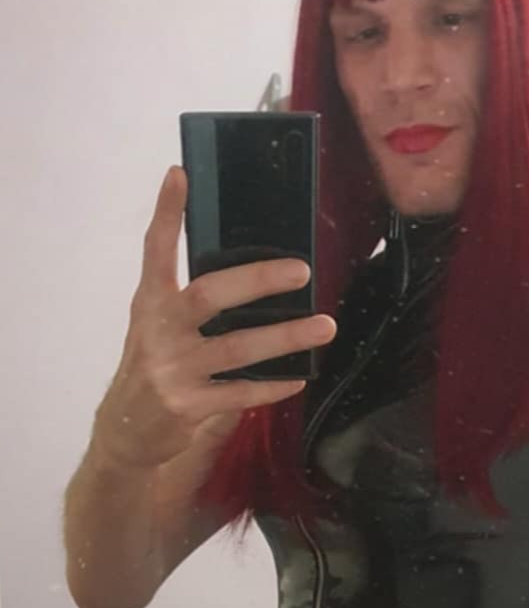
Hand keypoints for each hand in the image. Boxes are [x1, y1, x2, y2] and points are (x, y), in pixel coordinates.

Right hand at [94, 166, 335, 469]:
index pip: (156, 250)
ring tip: (323, 326)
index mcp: (149, 304)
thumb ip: (186, 298)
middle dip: (257, 280)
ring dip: (285, 337)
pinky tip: (298, 377)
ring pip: (237, 348)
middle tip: (301, 270)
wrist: (126, 433)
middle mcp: (159, 331)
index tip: (180, 174)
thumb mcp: (154, 326)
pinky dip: (272, 385)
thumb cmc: (154, 368)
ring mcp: (173, 370)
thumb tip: (247, 273)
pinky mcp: (189, 406)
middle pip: (209, 295)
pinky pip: (240, 393)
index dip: (168, 213)